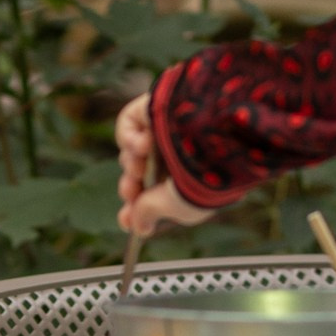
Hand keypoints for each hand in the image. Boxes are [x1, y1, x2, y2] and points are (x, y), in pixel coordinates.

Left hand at [114, 94, 227, 235]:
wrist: (210, 137)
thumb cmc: (198, 179)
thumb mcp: (174, 206)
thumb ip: (148, 213)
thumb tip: (137, 228)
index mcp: (188, 178)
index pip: (155, 193)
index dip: (137, 207)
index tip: (126, 221)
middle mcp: (177, 153)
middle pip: (138, 175)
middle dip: (130, 187)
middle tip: (130, 191)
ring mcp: (164, 129)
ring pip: (131, 153)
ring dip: (131, 164)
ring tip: (141, 166)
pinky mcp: (153, 107)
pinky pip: (128, 125)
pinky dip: (128, 139)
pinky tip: (143, 144)